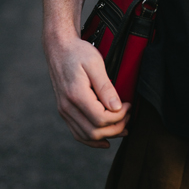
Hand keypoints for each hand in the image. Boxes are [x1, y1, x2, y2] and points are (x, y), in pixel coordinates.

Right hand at [45, 34, 130, 148]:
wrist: (59, 48)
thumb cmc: (78, 52)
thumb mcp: (95, 63)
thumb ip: (105, 87)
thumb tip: (117, 107)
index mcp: (76, 94)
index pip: (101, 118)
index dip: (119, 116)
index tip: (129, 105)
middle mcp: (67, 107)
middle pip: (94, 131)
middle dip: (116, 128)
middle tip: (129, 115)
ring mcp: (64, 111)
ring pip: (86, 136)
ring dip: (107, 135)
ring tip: (123, 127)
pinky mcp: (64, 111)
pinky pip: (77, 133)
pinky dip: (92, 140)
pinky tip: (105, 140)